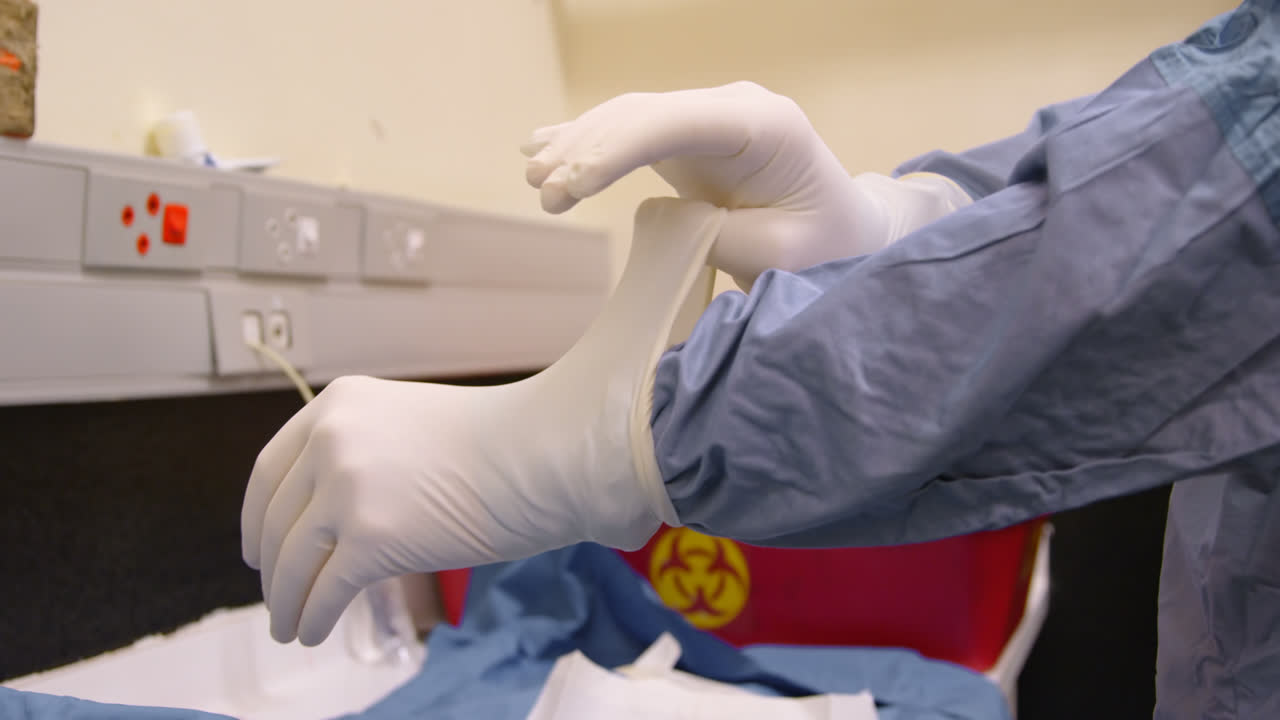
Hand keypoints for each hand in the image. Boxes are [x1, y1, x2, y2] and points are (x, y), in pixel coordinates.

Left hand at [241, 198, 725, 645]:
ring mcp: (346, 488)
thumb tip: (336, 516)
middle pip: (276, 519)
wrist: (548, 451)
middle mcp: (331, 440)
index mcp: (338, 404)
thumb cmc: (503, 442)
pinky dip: (312, 616)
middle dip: (270, 566)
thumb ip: (367, 457)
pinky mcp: (368, 538)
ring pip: (293, 561)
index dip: (257, 517)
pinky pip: (323, 590)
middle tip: (274, 593)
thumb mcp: (412, 428)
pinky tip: (312, 631)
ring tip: (290, 626)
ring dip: (286, 601)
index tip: (257, 547)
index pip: (271, 469)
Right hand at [524, 81, 969, 288]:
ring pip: (630, 118)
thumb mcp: (780, 254)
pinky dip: (588, 140)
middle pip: (645, 113)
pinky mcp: (690, 140)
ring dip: (578, 146)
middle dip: (588, 149)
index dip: (619, 147)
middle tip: (545, 194)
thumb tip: (660, 217)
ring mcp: (709, 120)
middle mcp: (734, 109)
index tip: (574, 183)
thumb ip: (720, 233)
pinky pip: (632, 132)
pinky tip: (539, 145)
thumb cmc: (825, 249)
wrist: (845, 235)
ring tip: (534, 179)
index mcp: (768, 126)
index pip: (679, 120)